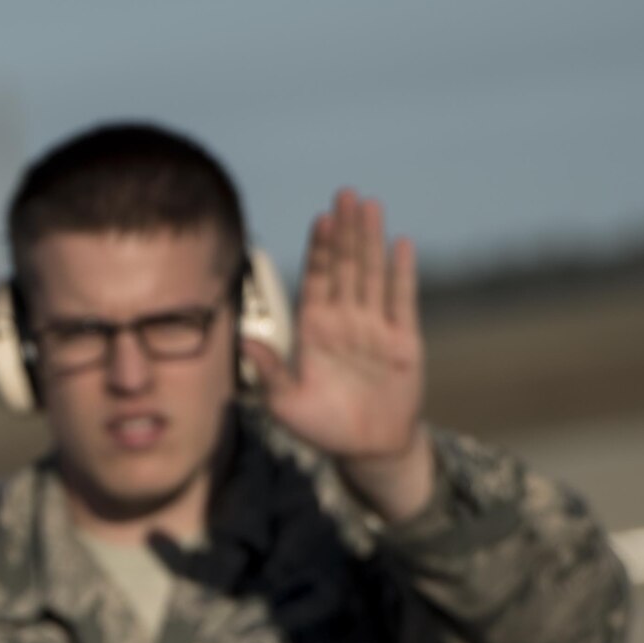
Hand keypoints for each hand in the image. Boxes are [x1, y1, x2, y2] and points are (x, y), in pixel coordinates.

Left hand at [247, 189, 434, 522]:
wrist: (366, 449)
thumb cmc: (322, 426)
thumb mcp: (285, 402)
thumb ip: (267, 369)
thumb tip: (240, 337)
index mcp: (314, 330)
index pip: (316, 279)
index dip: (319, 249)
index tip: (321, 218)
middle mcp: (344, 321)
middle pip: (345, 266)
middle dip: (345, 231)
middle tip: (346, 193)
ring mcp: (375, 327)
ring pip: (372, 275)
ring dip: (371, 241)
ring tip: (370, 206)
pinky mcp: (403, 340)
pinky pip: (402, 301)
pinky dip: (402, 274)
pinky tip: (401, 244)